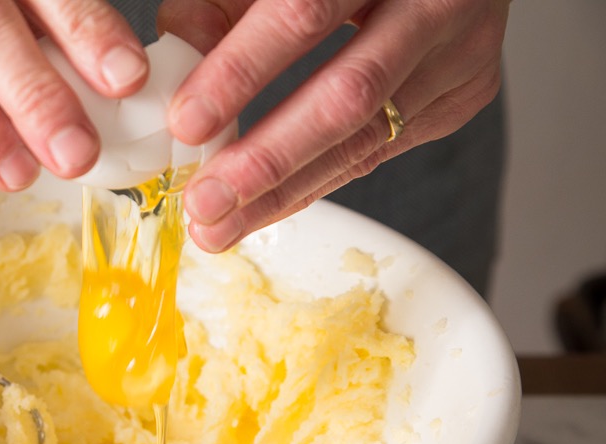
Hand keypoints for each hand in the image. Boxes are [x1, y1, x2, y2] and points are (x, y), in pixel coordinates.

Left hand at [157, 0, 509, 251]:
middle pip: (347, 95)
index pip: (302, 14)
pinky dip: (314, 183)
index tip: (187, 123)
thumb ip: (218, 4)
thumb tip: (174, 71)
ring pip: (366, 139)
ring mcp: (460, 51)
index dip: (242, 72)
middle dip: (266, 159)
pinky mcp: (464, 94)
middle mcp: (435, 0)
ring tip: (219, 226)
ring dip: (283, 194)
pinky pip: (377, 152)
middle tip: (205, 202)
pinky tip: (263, 208)